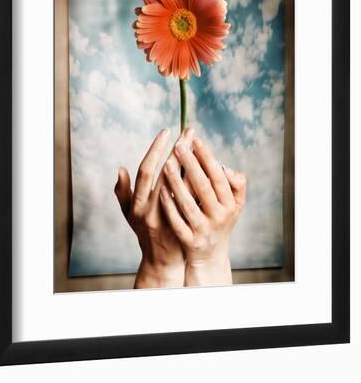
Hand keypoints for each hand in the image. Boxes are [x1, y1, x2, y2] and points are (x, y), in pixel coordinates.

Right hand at [114, 128, 194, 288]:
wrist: (162, 260)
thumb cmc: (144, 232)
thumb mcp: (129, 214)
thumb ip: (123, 192)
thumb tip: (120, 169)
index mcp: (137, 204)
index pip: (146, 170)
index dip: (156, 150)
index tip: (166, 131)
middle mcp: (152, 210)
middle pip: (167, 174)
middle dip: (178, 150)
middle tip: (188, 131)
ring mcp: (170, 218)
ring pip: (184, 186)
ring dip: (192, 163)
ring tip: (199, 144)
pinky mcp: (186, 223)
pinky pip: (195, 199)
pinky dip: (200, 182)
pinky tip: (208, 166)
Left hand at [160, 134, 245, 285]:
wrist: (211, 256)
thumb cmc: (221, 220)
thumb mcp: (235, 204)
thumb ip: (236, 184)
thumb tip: (224, 167)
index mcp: (230, 204)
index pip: (217, 176)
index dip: (206, 157)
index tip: (194, 138)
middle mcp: (219, 217)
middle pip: (203, 187)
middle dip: (190, 164)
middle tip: (178, 144)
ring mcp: (203, 230)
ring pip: (188, 204)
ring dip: (177, 183)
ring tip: (166, 163)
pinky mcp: (189, 241)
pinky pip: (177, 223)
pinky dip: (169, 207)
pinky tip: (159, 191)